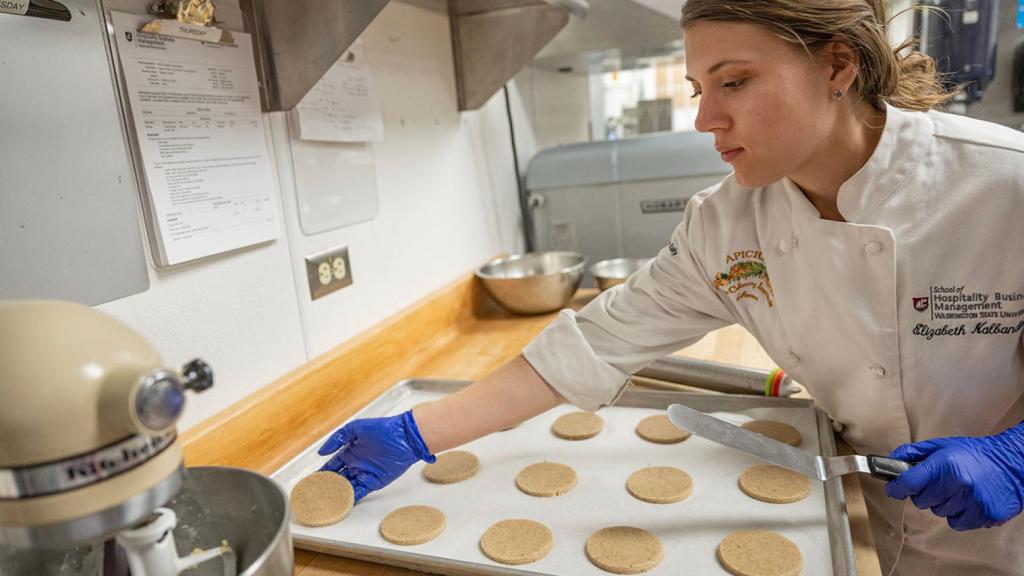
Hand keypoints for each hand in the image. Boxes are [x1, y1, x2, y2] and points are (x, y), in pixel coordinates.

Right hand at [318, 410, 435, 501]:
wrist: (404, 436)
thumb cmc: (382, 428)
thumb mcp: (355, 429)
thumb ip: (337, 439)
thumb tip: (321, 452)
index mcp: (350, 452)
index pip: (332, 465)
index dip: (322, 473)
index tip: (311, 480)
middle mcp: (356, 464)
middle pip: (338, 479)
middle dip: (327, 486)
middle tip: (314, 495)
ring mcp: (364, 474)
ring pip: (347, 487)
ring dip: (337, 494)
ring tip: (323, 502)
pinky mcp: (374, 482)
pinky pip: (359, 492)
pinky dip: (350, 498)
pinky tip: (340, 503)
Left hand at [885, 422, 1023, 529]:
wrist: (1012, 463)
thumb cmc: (975, 453)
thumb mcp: (942, 446)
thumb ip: (914, 453)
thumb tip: (890, 460)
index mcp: (945, 465)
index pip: (909, 483)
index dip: (897, 487)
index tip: (893, 489)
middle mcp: (958, 485)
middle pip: (922, 501)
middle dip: (924, 493)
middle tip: (937, 483)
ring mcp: (973, 502)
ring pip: (939, 512)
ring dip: (943, 503)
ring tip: (957, 489)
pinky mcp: (985, 515)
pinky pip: (956, 523)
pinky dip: (958, 514)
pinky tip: (967, 500)